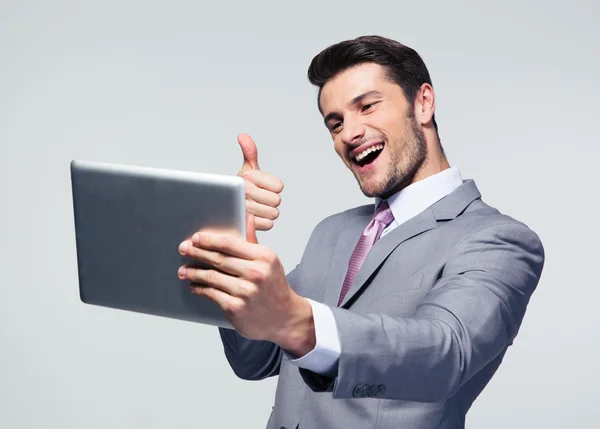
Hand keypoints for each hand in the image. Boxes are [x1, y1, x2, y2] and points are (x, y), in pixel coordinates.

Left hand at [178, 214, 314, 352]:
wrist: (285, 317)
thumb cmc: (274, 286)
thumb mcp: (269, 261)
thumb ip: (253, 241)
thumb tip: (246, 217)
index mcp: (263, 257)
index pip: (230, 244)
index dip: (210, 240)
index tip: (196, 237)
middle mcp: (256, 273)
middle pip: (218, 259)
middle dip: (196, 252)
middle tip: (183, 249)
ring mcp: (245, 292)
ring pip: (211, 277)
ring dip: (194, 272)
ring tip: (183, 270)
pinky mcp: (236, 308)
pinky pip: (211, 294)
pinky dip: (200, 289)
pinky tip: (194, 285)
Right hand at [237, 134, 283, 230]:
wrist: (226, 206)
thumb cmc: (240, 187)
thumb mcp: (247, 168)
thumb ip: (250, 152)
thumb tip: (242, 136)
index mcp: (249, 177)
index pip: (279, 186)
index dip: (274, 187)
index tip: (263, 187)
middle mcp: (245, 191)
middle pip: (277, 201)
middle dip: (270, 201)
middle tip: (259, 199)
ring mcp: (245, 209)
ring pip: (273, 214)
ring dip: (267, 213)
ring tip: (256, 208)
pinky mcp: (246, 224)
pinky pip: (268, 225)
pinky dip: (262, 223)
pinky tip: (254, 218)